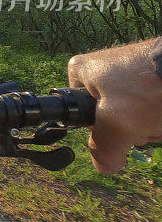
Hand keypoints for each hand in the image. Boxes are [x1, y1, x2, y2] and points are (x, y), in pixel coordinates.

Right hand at [67, 38, 161, 173]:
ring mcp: (131, 69)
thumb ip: (104, 148)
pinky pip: (151, 103)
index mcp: (82, 70)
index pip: (80, 111)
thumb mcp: (116, 125)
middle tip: (142, 123)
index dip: (99, 126)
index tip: (116, 125)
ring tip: (160, 116)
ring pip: (134, 111)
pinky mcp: (152, 74)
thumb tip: (103, 166)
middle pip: (111, 113)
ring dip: (149, 123)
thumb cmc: (146, 89)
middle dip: (131, 127)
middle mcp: (103, 67)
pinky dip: (159, 113)